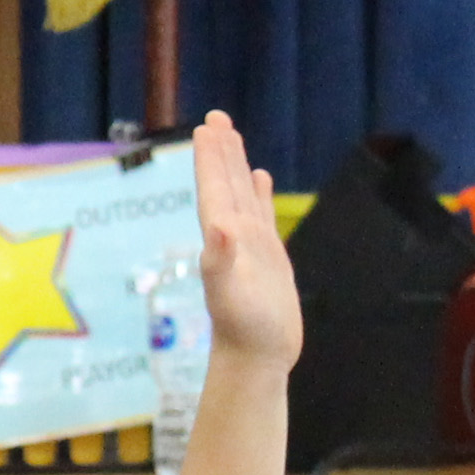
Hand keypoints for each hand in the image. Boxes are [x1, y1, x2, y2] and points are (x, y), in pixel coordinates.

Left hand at [187, 109, 298, 367]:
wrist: (257, 358)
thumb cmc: (244, 330)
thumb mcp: (230, 293)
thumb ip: (220, 260)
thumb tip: (218, 227)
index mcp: (221, 237)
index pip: (213, 189)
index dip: (209, 158)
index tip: (207, 126)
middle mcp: (232, 236)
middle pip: (224, 183)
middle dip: (220, 150)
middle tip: (215, 117)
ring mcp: (250, 245)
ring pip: (241, 194)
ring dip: (235, 165)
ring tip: (231, 136)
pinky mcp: (268, 257)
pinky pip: (262, 214)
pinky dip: (259, 193)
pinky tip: (259, 177)